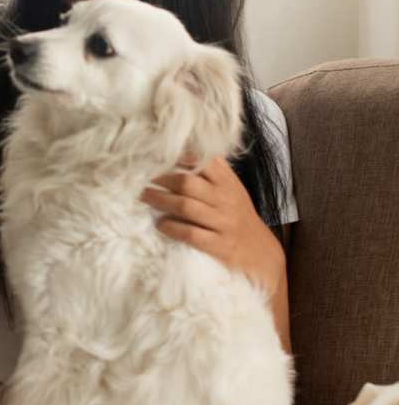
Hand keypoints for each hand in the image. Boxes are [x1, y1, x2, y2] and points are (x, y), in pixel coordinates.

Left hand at [141, 157, 285, 295]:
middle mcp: (226, 200)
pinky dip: (172, 228)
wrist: (262, 254)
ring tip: (144, 197)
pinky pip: (191, 234)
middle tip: (142, 178)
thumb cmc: (238, 216)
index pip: (202, 162)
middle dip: (161, 180)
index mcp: (228, 183)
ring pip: (185, 207)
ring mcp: (223, 223)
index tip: (156, 156)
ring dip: (160, 201)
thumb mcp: (232, 189)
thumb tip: (183, 150)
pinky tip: (160, 225)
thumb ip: (213, 171)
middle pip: (187, 184)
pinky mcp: (220, 246)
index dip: (177, 157)